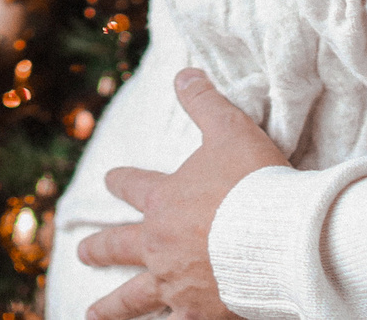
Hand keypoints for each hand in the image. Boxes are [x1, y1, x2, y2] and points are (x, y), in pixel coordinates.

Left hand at [80, 69, 286, 319]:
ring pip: (133, 297)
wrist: (283, 239)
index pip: (133, 185)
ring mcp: (175, 283)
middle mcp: (160, 244)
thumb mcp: (230, 130)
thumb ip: (204, 102)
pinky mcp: (198, 312)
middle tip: (82, 252)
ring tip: (94, 314)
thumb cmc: (257, 182)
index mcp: (164, 200)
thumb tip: (183, 72)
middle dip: (100, 247)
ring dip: (112, 306)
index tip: (109, 181)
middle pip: (119, 245)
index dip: (121, 181)